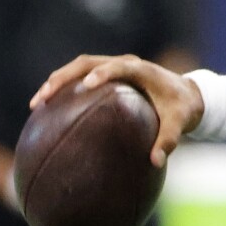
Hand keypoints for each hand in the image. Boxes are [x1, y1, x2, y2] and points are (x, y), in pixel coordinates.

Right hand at [29, 54, 202, 167]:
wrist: (187, 94)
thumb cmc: (183, 108)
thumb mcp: (180, 123)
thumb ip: (169, 140)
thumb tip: (155, 162)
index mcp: (141, 70)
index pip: (118, 66)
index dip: (102, 73)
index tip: (87, 86)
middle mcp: (124, 64)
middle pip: (85, 63)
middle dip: (63, 78)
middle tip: (44, 97)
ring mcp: (112, 67)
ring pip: (77, 68)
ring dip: (56, 82)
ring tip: (37, 104)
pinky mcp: (106, 75)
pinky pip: (80, 79)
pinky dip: (63, 91)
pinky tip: (47, 112)